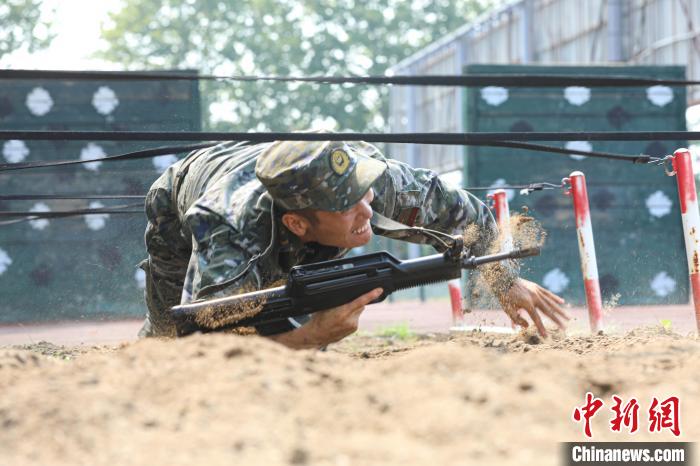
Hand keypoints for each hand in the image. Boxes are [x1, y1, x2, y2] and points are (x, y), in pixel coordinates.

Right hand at [267, 287, 382, 348]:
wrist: (317, 335)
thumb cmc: (319, 319)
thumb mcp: (327, 306)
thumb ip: (340, 301)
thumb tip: (350, 294)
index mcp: (342, 313)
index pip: (360, 301)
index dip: (370, 295)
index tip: (379, 290)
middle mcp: (350, 320)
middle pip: (360, 305)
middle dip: (355, 302)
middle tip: (343, 305)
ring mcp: (353, 326)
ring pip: (358, 312)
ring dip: (353, 310)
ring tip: (340, 315)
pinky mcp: (354, 329)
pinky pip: (356, 318)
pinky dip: (352, 317)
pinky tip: (342, 320)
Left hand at [497, 278, 568, 337]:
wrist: (502, 279)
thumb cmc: (504, 296)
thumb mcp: (507, 309)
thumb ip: (517, 319)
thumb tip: (527, 326)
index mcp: (527, 304)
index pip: (536, 319)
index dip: (541, 328)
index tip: (546, 336)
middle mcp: (534, 297)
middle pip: (548, 311)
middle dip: (557, 321)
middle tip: (565, 328)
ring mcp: (536, 291)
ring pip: (551, 302)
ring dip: (560, 310)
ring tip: (568, 317)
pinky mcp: (536, 286)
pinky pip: (548, 293)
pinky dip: (555, 298)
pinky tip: (562, 302)